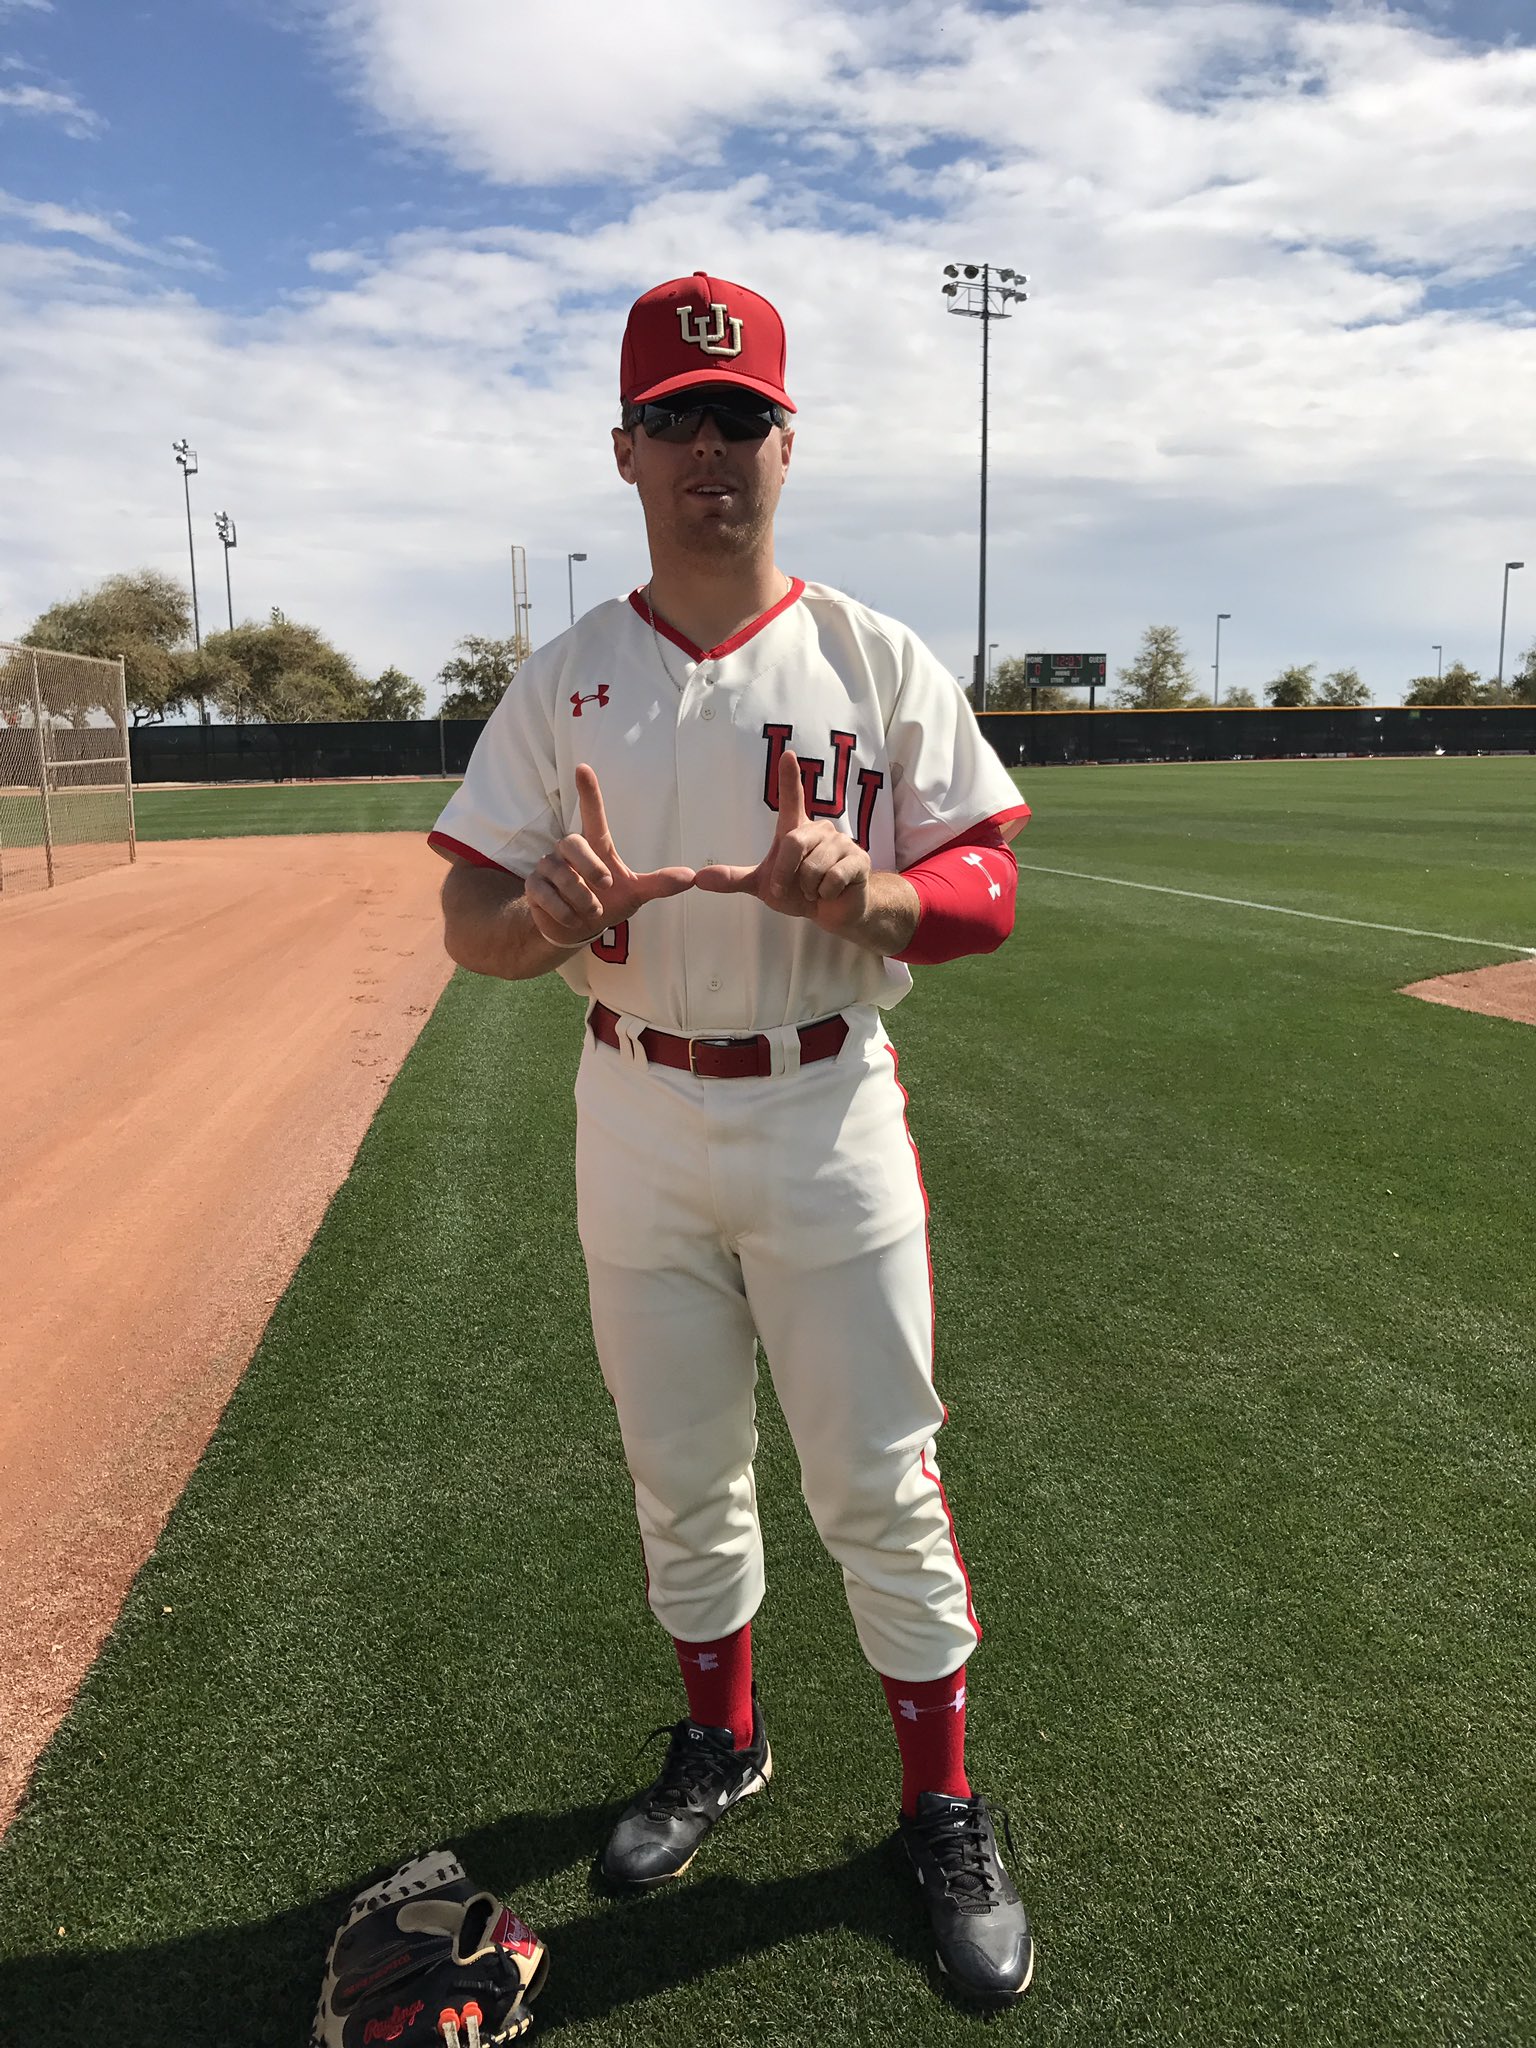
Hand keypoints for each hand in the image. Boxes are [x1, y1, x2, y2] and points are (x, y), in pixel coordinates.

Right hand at [525, 763, 694, 947]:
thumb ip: (659, 884)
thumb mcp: (636, 894)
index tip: (583, 768)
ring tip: (592, 910)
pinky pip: (545, 893)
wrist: (578, 928)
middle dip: (590, 867)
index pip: (592, 814)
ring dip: (581, 897)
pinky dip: (563, 910)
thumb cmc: (608, 901)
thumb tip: (690, 877)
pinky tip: (573, 918)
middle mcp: (569, 850)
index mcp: (595, 845)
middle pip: (572, 842)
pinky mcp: (533, 886)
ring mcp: (548, 866)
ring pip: (560, 873)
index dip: (588, 792)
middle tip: (605, 885)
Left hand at [694, 748, 872, 935]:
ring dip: (807, 888)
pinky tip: (830, 893)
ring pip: (813, 867)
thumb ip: (733, 880)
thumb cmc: (799, 891)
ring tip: (814, 889)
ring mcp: (842, 843)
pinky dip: (825, 894)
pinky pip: (832, 879)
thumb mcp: (763, 885)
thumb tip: (700, 878)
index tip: (788, 755)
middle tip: (789, 889)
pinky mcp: (859, 860)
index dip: (789, 777)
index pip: (792, 798)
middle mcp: (820, 830)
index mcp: (796, 830)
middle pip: (793, 843)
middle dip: (785, 874)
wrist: (833, 911)